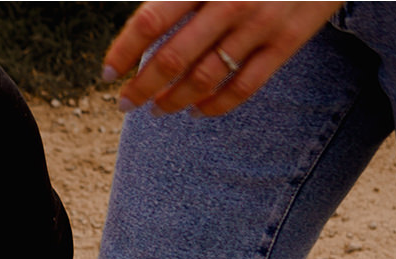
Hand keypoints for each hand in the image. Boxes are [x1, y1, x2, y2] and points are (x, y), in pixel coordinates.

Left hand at [104, 2, 342, 116]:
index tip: (108, 73)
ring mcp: (260, 25)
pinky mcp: (288, 42)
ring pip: (205, 79)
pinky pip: (245, 86)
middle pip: (171, 59)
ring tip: (157, 108)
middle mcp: (231, 3)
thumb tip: (147, 18)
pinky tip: (198, 110)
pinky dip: (216, 105)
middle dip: (141, 88)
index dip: (123, 51)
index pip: (150, 22)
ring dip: (173, 100)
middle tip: (125, 103)